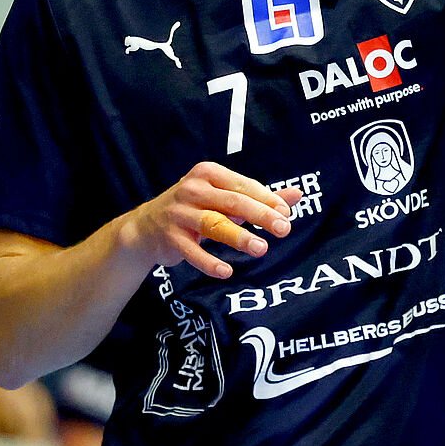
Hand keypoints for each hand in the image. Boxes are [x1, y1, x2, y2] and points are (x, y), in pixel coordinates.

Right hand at [118, 163, 300, 280]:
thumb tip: (298, 194)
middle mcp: (192, 189)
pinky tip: (226, 271)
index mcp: (209, 173)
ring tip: (261, 248)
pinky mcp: (169, 236)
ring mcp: (179, 212)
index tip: (286, 213)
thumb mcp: (225, 198)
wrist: (146, 227)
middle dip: (260, 215)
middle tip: (283, 229)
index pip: (243, 185)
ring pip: (213, 224)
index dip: (266, 199)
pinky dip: (209, 262)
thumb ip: (261, 197)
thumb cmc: (197, 208)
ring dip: (238, 237)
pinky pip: (192, 250)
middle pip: (232, 202)